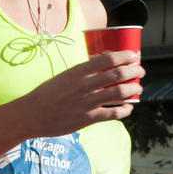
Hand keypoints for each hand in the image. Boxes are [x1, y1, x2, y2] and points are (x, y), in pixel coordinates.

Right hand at [19, 51, 144, 136]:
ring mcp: (87, 102)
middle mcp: (85, 85)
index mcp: (78, 71)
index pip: (108, 59)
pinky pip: (112, 113)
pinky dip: (124, 110)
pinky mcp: (88, 118)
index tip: (134, 55)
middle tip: (141, 71)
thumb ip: (83, 70)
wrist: (32, 114)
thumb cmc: (48, 93)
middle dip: (134, 71)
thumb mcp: (65, 75)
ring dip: (133, 89)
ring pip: (119, 93)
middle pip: (118, 74)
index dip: (125, 56)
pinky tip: (129, 108)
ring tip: (138, 88)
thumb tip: (101, 61)